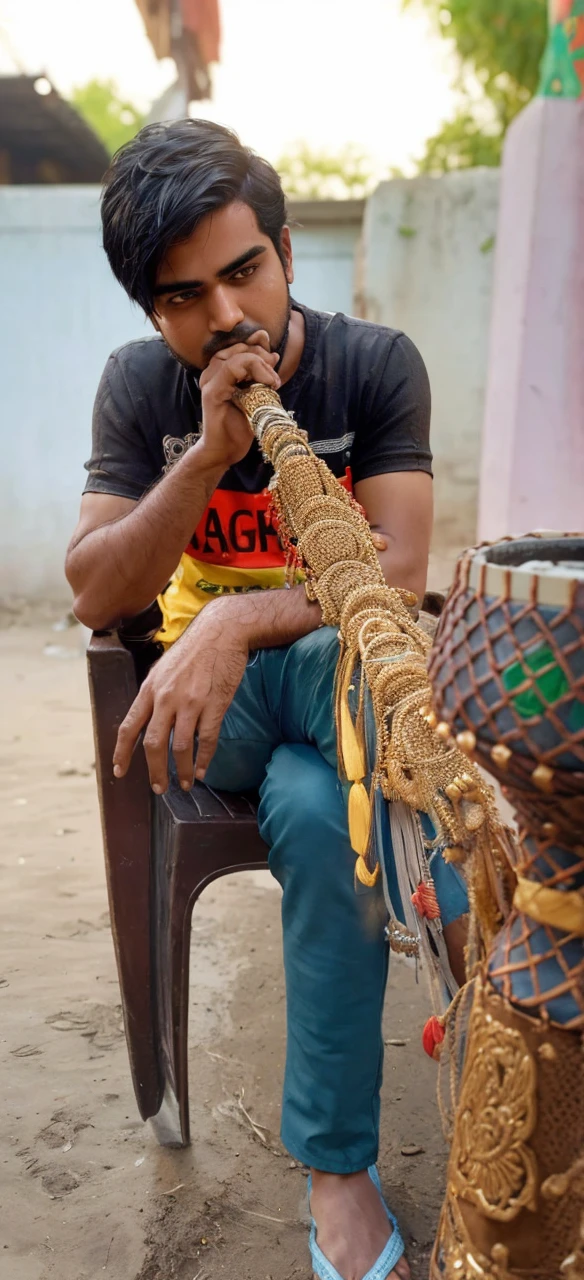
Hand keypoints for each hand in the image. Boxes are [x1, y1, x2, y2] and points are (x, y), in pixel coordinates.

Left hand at [113, 605, 248, 792]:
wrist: (221, 630)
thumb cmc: (194, 650)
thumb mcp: (164, 668)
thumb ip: (154, 694)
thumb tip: (147, 719)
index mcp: (150, 688)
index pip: (128, 726)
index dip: (121, 752)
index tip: (119, 772)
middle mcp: (166, 697)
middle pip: (152, 744)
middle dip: (154, 771)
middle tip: (159, 788)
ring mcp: (191, 702)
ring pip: (179, 747)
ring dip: (180, 771)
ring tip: (185, 784)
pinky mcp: (214, 704)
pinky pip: (206, 740)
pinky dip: (203, 760)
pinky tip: (201, 770)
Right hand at [198, 329, 280, 468]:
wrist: (226, 450)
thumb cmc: (241, 425)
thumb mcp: (257, 394)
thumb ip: (261, 373)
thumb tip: (273, 354)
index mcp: (221, 369)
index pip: (240, 345)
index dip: (259, 345)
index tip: (274, 358)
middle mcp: (212, 371)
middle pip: (240, 347)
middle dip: (262, 355)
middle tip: (274, 377)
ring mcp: (210, 379)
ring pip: (238, 355)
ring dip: (261, 364)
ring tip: (272, 382)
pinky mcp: (212, 391)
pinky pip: (232, 368)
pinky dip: (254, 370)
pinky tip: (267, 384)